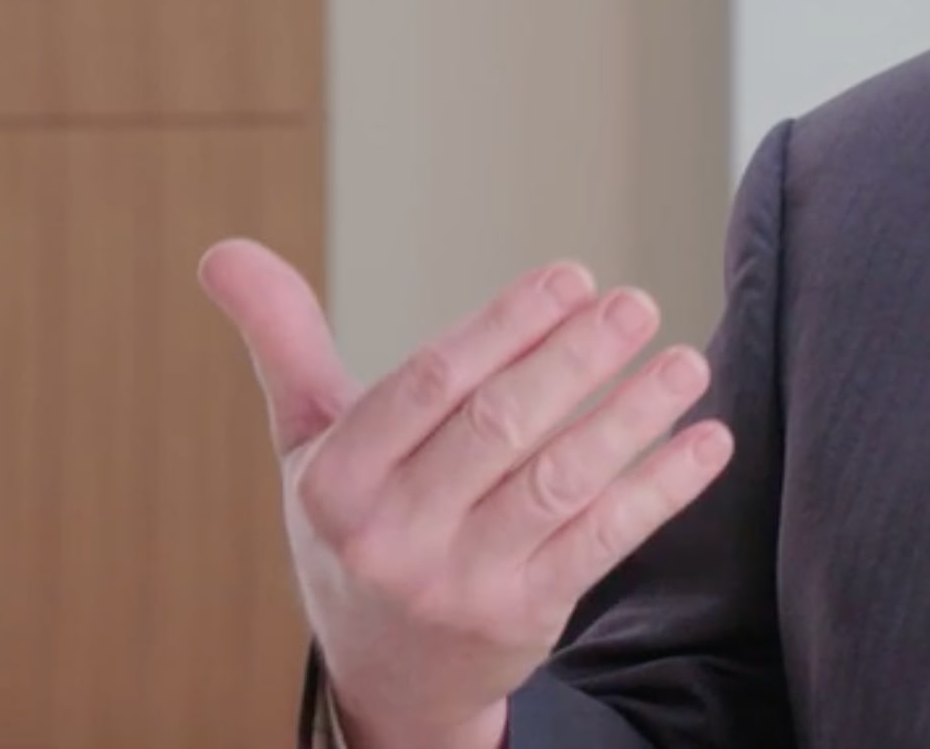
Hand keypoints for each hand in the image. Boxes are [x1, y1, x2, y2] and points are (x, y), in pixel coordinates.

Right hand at [199, 240, 735, 748]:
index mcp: (337, 483)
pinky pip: (605, 541)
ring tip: (686, 362)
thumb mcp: (307, 448)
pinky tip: (706, 440)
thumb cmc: (355, 530)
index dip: (507, 324)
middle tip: (636, 304)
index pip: (431, 385)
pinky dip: (662, 488)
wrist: (385, 679)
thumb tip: (223, 250)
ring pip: (560, 482)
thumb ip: (284, 345)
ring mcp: (462, 584)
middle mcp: (393, 537)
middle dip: (576, 358)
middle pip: (500, 427)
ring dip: (632, 416)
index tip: (573, 275)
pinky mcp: (527, 617)